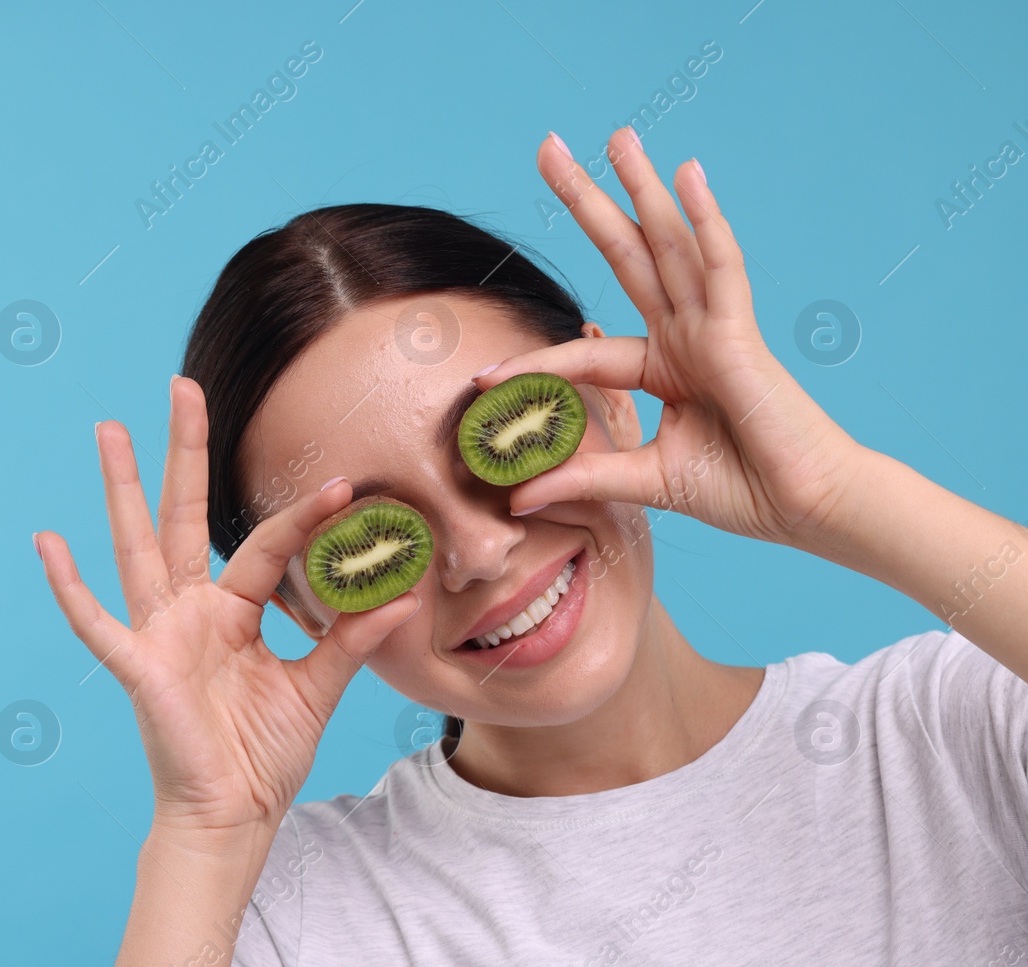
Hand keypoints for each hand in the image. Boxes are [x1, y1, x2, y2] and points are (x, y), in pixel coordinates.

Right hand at [34, 377, 420, 840]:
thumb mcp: (316, 688)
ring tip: (109, 429)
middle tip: (182, 386)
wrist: (234, 816)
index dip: (304, 518)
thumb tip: (401, 593)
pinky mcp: (139, 668)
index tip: (349, 489)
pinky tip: (48, 542)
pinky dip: (69, 586)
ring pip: (137, 546)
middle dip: (183, 453)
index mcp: (230, 612)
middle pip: (184, 515)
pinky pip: (98, 624)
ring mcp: (158, 634)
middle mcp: (189, 611)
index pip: (267, 546)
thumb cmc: (263, 755)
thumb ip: (350, 639)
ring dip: (121, 489)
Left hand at [479, 127, 865, 550]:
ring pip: (670, 245)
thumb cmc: (744, 490)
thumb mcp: (645, 480)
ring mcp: (713, 329)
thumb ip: (585, 478)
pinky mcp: (741, 334)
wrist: (806, 507)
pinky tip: (688, 173)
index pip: (584, 353)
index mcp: (664, 368)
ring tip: (617, 137)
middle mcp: (685, 337)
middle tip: (548, 147)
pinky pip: (721, 267)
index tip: (481, 377)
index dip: (532, 365)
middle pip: (627, 256)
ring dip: (643, 189)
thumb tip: (518, 497)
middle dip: (589, 203)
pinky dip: (706, 220)